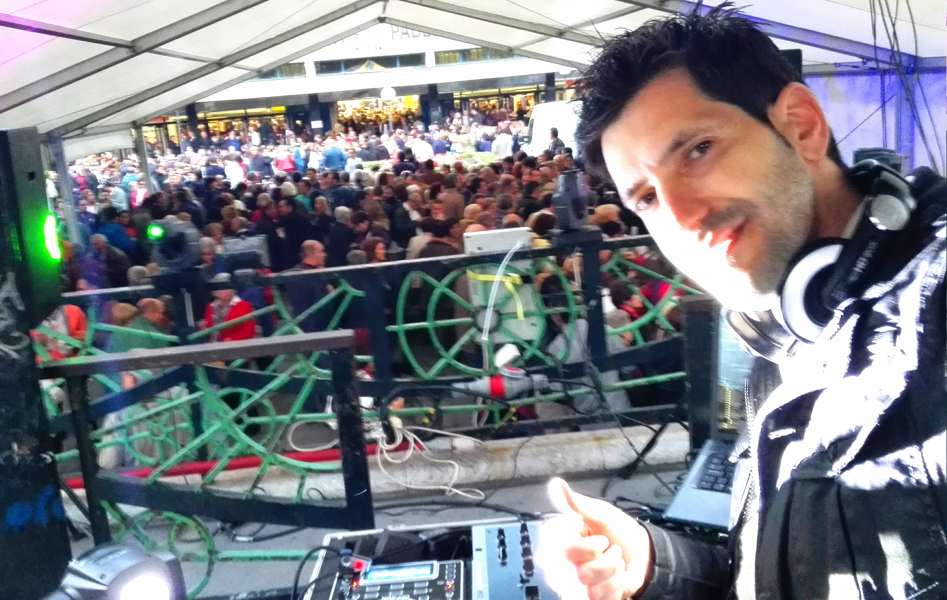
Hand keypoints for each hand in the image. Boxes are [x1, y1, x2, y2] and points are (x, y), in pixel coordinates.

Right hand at [541, 478, 653, 599]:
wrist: (643, 555)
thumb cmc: (619, 532)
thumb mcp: (601, 514)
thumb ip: (576, 504)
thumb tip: (556, 484)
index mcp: (562, 539)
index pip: (566, 550)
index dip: (589, 547)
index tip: (601, 540)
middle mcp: (563, 562)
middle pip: (580, 570)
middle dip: (605, 561)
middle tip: (609, 550)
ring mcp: (573, 582)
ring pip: (591, 585)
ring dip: (612, 573)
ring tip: (614, 564)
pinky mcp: (586, 597)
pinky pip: (599, 597)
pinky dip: (614, 588)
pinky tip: (614, 580)